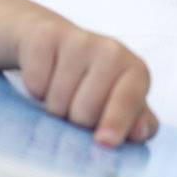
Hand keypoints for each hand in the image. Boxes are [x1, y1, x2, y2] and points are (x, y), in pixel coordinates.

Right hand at [15, 13, 156, 146]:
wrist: (54, 41)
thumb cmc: (92, 80)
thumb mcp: (119, 102)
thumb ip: (135, 122)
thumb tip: (141, 132)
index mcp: (135, 72)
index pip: (128, 99)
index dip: (117, 122)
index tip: (105, 141)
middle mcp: (112, 51)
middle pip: (85, 111)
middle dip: (75, 120)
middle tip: (76, 108)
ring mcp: (80, 40)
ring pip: (58, 101)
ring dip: (54, 107)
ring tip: (60, 92)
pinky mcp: (47, 35)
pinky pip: (36, 82)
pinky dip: (35, 89)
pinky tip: (44, 78)